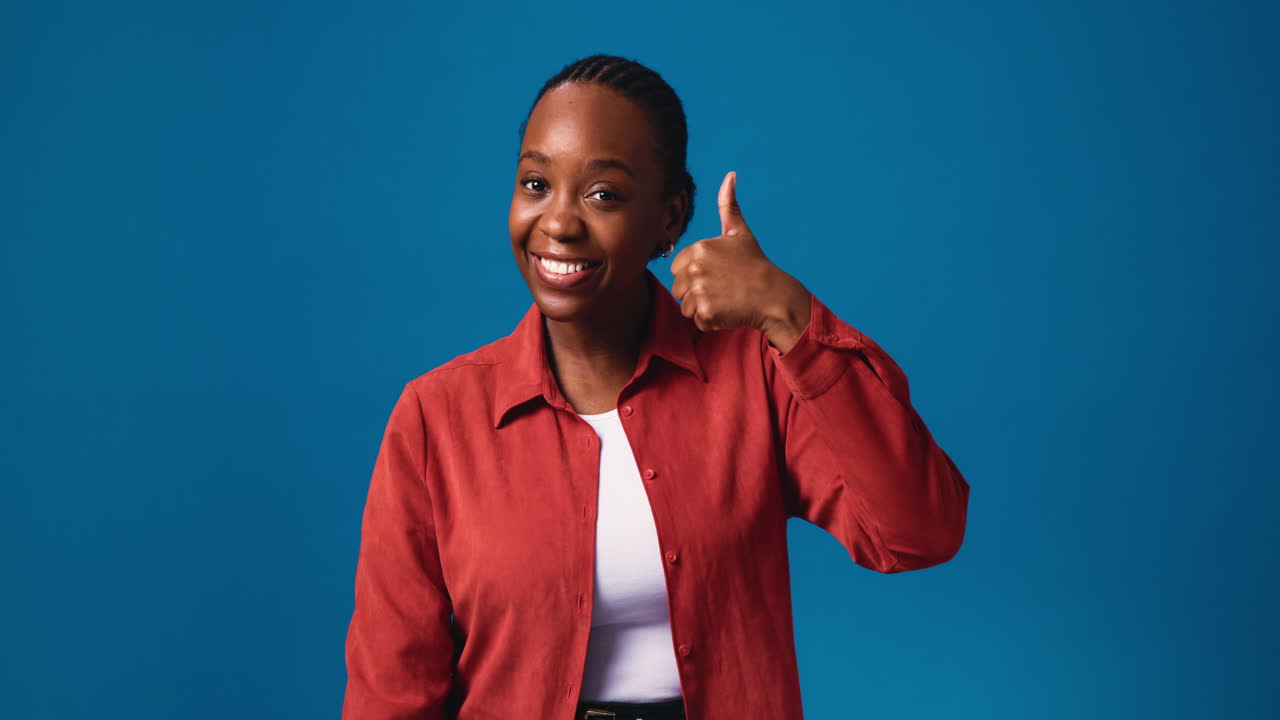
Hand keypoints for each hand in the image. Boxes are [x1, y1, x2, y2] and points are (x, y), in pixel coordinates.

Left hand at [670, 171, 811, 352]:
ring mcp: (700, 290)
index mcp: (698, 248)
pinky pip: (696, 321)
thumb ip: (728, 206)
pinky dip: (711, 321)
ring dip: (702, 309)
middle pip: (678, 289)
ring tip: (726, 299)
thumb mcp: (739, 233)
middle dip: (697, 293)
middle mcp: (696, 267)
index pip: (677, 269)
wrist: (774, 296)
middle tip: (723, 289)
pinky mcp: (706, 312)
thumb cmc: (755, 265)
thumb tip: (730, 175)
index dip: (696, 275)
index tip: (718, 274)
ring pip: (685, 307)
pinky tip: (728, 311)